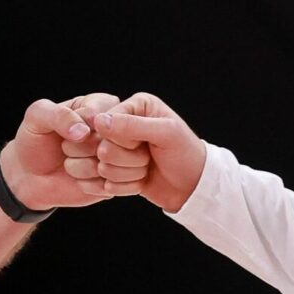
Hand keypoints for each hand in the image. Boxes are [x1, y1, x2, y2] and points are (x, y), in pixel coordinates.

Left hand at [0, 93, 128, 210]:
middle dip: (80, 149)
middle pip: (111, 140)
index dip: (80, 128)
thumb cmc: (35, 139)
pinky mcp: (119, 179)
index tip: (64, 133)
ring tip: (70, 162)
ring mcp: (120, 155)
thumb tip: (84, 131)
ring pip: (112, 164)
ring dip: (83, 168)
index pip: (104, 115)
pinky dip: (89, 184)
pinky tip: (78, 178)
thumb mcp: (37, 117)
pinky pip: (112, 184)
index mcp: (100, 103)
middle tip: (66, 149)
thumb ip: (59, 115)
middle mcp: (116, 128)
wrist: (30, 174)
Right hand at [91, 92, 207, 213]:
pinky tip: (141, 180)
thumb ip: (132, 125)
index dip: (124, 140)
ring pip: (102, 168)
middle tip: (148, 157)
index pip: (105, 123)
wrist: (193, 185)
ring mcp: (116, 149)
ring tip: (147, 167)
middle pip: (101, 148)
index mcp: (135, 107)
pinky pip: (106, 184)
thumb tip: (99, 121)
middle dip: (128, 159)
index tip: (145, 143)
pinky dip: (126, 187)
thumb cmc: (186, 154)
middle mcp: (122, 125)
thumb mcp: (166, 133)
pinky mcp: (114, 171)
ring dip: (129, 174)